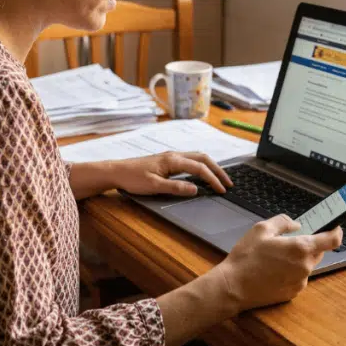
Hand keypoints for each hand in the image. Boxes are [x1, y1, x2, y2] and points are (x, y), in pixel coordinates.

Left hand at [113, 151, 232, 196]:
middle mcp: (174, 155)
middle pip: (203, 158)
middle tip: (228, 182)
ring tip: (219, 178)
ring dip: (210, 166)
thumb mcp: (154, 187)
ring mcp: (171, 157)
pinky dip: (201, 166)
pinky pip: (190, 160)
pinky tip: (201, 174)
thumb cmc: (132, 178)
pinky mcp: (167, 161)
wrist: (116, 171)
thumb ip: (175, 188)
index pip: (199, 168)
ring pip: (197, 157)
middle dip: (217, 170)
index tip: (222, 190)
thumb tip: (196, 189)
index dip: (213, 179)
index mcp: (173, 160)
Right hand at [213, 215, 342, 311]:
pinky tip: (272, 270)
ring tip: (275, 256)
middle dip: (309, 244)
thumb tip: (296, 225)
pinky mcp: (293, 293)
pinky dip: (291, 271)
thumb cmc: (246, 257)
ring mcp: (300, 281)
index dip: (336, 231)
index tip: (334, 226)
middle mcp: (305, 266)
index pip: (332, 240)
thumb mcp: (261, 229)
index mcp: (300, 248)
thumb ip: (283, 222)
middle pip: (318, 252)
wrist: (233, 287)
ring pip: (307, 265)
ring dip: (298, 258)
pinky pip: (298, 277)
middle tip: (290, 240)